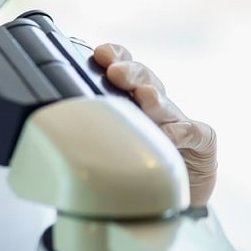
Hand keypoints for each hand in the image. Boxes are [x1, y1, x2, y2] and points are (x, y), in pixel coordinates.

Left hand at [92, 43, 216, 206]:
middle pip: (143, 78)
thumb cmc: (131, 164)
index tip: (99, 53)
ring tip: (144, 96)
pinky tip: (170, 136)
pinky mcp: (202, 143)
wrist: (170, 197)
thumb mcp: (104, 140)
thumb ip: (83, 125)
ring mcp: (179, 121)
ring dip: (153, 99)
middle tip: (115, 72)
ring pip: (165, 104)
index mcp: (129, 97)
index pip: (122, 66)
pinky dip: (183, 132)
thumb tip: (48, 119)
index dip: (113, 55)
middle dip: (130, 71)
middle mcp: (153, 104)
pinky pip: (196, 132)